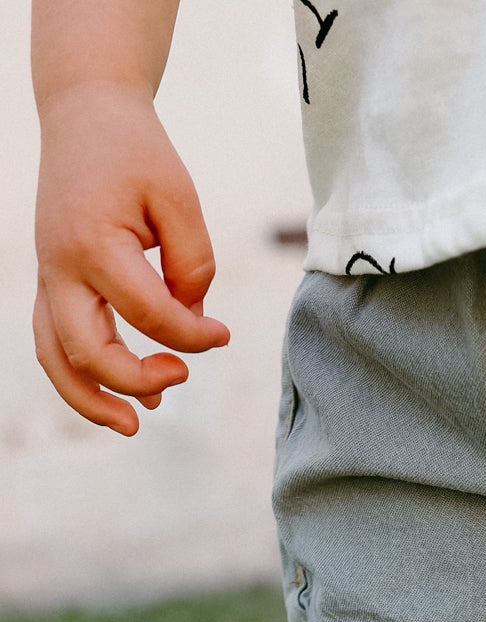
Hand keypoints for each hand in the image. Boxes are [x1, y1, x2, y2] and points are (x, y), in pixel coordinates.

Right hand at [34, 81, 229, 433]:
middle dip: (138, 379)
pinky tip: (120, 401)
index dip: (193, 337)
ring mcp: (49, 279)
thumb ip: (194, 265)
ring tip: (134, 427)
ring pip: (56, 358)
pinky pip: (52, 344)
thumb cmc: (137, 155)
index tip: (222, 336)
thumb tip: (193, 324)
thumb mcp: (180, 198)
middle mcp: (61, 268)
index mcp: (96, 244)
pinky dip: (80, 379)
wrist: (84, 117)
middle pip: (89, 351)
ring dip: (91, 401)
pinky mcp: (51, 284)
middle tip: (182, 377)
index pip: (150, 315)